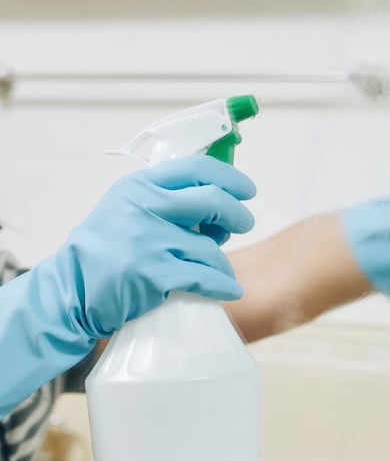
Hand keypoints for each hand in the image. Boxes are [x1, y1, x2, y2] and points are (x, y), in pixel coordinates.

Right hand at [49, 155, 255, 339]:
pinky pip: (207, 277)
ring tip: (218, 268)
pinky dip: (224, 285)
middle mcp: (143, 208)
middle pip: (214, 201)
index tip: (247, 190)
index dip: (230, 178)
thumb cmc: (106, 250)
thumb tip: (219, 196)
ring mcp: (149, 241)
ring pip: (211, 247)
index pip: (196, 168)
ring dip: (222, 261)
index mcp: (139, 186)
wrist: (71, 292)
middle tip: (244, 224)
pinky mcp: (154, 274)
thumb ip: (163, 198)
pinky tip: (230, 289)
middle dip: (238, 215)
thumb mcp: (125, 208)